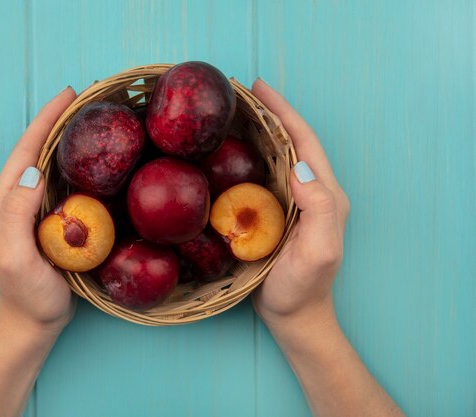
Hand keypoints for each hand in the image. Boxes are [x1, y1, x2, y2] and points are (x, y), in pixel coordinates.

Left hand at [0, 87, 77, 335]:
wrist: (33, 323)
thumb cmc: (26, 294)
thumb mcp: (15, 257)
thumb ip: (16, 213)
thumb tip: (35, 169)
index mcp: (2, 203)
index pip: (25, 152)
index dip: (45, 121)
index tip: (69, 96)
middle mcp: (12, 200)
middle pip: (34, 151)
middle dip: (56, 122)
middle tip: (85, 100)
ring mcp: (29, 210)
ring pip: (47, 163)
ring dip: (65, 138)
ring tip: (89, 119)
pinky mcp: (45, 219)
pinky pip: (60, 182)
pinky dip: (74, 163)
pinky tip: (90, 158)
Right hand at [250, 79, 349, 330]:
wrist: (293, 316)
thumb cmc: (303, 287)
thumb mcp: (319, 251)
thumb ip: (320, 209)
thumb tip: (300, 167)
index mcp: (324, 194)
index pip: (304, 142)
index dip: (283, 112)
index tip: (259, 89)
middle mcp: (310, 191)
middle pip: (290, 141)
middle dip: (269, 113)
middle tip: (239, 92)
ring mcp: (291, 201)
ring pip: (275, 154)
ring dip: (256, 129)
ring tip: (232, 111)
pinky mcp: (273, 212)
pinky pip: (260, 174)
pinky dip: (246, 155)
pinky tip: (228, 150)